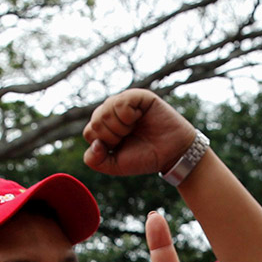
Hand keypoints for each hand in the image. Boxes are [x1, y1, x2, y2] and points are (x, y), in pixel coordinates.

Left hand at [82, 89, 198, 177]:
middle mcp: (112, 113)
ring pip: (106, 111)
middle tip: (129, 137)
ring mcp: (124, 102)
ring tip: (134, 128)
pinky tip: (139, 118)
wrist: (171, 153)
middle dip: (113, 137)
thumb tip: (94, 143)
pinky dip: (128, 115)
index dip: (104, 144)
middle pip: (96, 121)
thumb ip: (95, 161)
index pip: (90, 132)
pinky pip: (121, 102)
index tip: (120, 147)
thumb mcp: (115, 165)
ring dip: (121, 127)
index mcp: (105, 128)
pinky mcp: (137, 96)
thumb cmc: (145, 157)